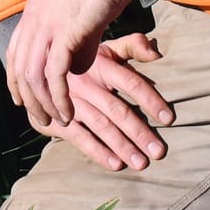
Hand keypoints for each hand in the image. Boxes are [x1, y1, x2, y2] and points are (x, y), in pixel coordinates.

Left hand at [5, 0, 137, 128]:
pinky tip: (68, 111)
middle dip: (29, 100)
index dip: (15, 80)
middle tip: (42, 121)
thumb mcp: (82, 16)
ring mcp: (47, 25)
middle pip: (21, 69)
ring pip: (34, 76)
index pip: (14, 52)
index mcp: (34, 11)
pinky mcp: (65, 33)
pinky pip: (54, 74)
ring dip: (44, 104)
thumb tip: (77, 69)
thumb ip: (77, 42)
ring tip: (58, 122)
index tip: (22, 101)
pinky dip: (59, 97)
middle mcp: (34, 18)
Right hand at [37, 33, 173, 171]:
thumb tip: (156, 52)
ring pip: (101, 125)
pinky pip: (79, 136)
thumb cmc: (85, 62)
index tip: (168, 119)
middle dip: (139, 132)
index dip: (150, 100)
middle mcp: (87, 83)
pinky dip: (97, 151)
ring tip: (141, 163)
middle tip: (159, 151)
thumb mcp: (105, 48)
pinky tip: (115, 164)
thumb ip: (132, 45)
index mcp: (102, 64)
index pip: (131, 82)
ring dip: (122, 146)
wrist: (40, 71)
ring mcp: (72, 101)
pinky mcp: (59, 117)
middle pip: (117, 110)